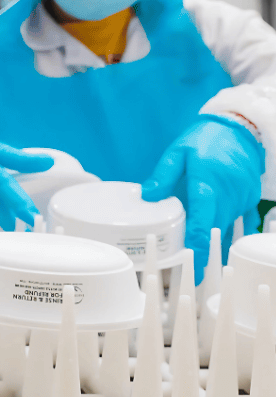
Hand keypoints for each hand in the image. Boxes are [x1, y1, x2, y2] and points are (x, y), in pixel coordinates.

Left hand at [141, 115, 263, 284]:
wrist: (238, 128)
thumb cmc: (205, 139)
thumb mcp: (178, 152)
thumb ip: (163, 175)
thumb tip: (147, 196)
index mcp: (207, 185)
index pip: (202, 223)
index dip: (197, 249)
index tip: (191, 267)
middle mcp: (228, 195)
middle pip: (214, 230)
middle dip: (203, 251)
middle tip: (187, 267)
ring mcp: (242, 198)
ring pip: (226, 226)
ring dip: (213, 239)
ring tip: (199, 254)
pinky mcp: (250, 198)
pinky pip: (240, 220)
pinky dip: (228, 229)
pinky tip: (217, 236)